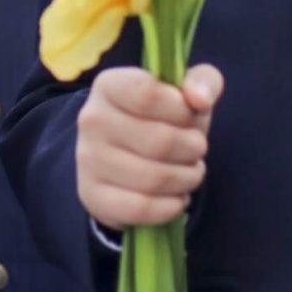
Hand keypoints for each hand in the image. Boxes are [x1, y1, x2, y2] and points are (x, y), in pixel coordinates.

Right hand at [75, 64, 222, 230]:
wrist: (124, 153)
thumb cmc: (161, 117)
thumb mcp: (185, 93)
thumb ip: (203, 82)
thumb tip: (198, 99)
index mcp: (109, 85)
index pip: (149, 95)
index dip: (182, 110)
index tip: (190, 115)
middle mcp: (91, 119)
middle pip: (159, 141)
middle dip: (193, 149)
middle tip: (197, 149)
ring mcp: (88, 160)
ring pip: (153, 179)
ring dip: (187, 179)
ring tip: (190, 172)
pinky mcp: (92, 195)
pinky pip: (140, 208)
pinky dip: (170, 207)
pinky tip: (177, 197)